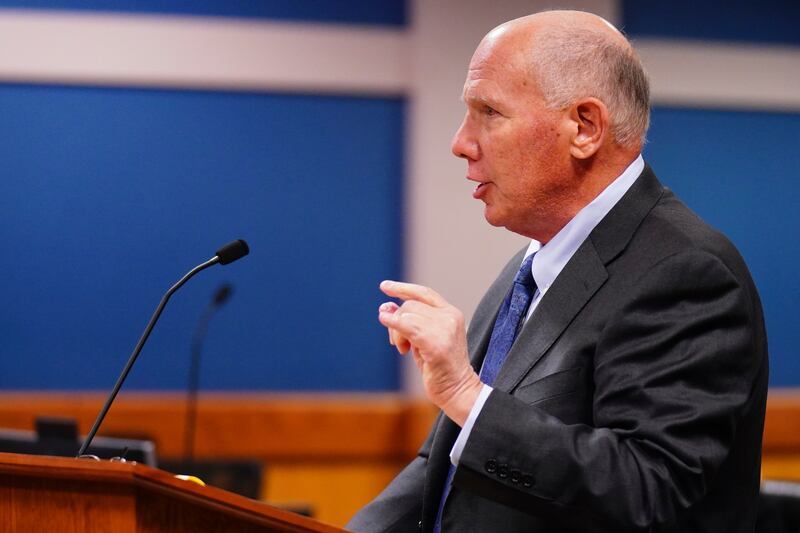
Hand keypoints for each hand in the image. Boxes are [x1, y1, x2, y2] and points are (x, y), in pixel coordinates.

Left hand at [378, 280, 482, 425]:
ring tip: (403, 349)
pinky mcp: (437, 343)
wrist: (458, 391)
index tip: (384, 287)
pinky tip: (392, 334)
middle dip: (397, 320)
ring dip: (396, 332)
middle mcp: (450, 317)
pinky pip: (407, 326)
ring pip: (406, 314)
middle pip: (410, 304)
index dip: (403, 288)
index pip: (424, 293)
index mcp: (451, 313)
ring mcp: (445, 329)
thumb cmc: (439, 368)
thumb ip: (409, 323)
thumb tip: (384, 307)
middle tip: (398, 344)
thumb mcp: (423, 340)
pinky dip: (394, 327)